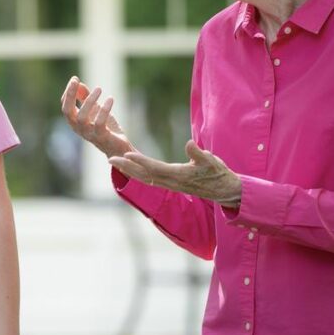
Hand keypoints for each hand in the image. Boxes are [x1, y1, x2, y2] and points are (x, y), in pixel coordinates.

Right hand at [60, 76, 135, 158]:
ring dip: (89, 101)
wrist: (118, 147)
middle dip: (70, 95)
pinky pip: (99, 123)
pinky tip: (110, 99)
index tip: (75, 79)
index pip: (65, 106)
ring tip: (99, 88)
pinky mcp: (101, 136)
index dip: (68, 93)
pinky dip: (104, 110)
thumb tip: (78, 83)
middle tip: (75, 81)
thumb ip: (85, 98)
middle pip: (67, 112)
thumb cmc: (105, 128)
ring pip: (82, 117)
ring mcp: (89, 134)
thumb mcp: (95, 110)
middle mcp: (78, 128)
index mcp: (75, 122)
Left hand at [109, 139, 241, 206]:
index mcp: (178, 175)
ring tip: (113, 162)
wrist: (224, 190)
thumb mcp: (212, 162)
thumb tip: (190, 144)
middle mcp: (170, 182)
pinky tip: (129, 168)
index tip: (126, 154)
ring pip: (144, 177)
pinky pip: (149, 178)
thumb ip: (200, 154)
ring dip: (128, 170)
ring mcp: (169, 184)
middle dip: (126, 167)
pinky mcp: (170, 183)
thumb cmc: (219, 174)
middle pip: (143, 175)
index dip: (139, 161)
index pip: (154, 168)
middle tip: (109, 159)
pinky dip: (136, 173)